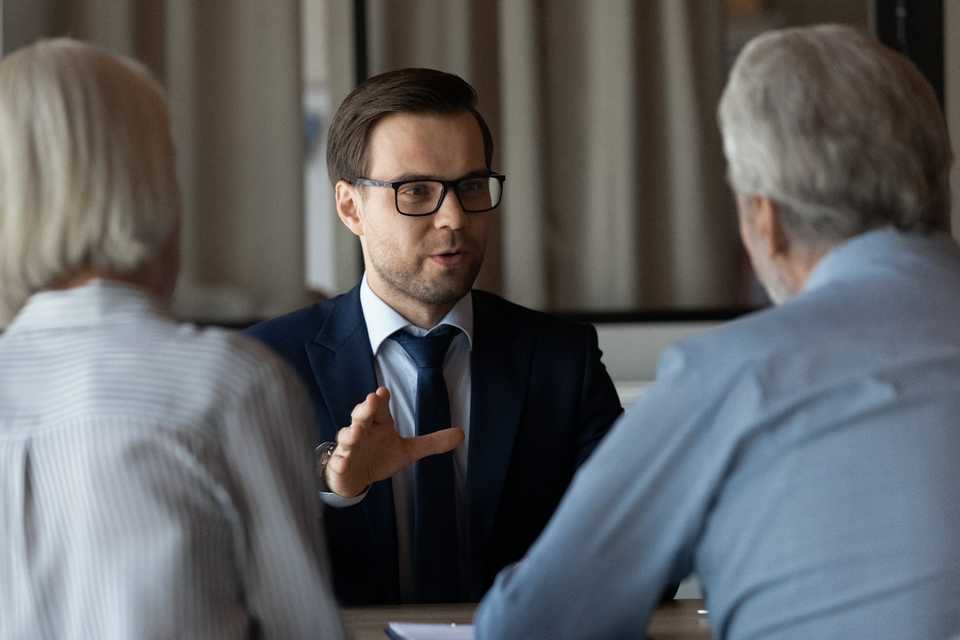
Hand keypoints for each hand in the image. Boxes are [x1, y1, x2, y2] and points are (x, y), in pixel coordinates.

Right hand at [325, 386, 464, 497]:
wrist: (355, 477)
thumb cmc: (379, 457)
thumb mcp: (407, 451)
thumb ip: (432, 442)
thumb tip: (462, 433)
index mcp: (378, 423)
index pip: (379, 408)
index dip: (380, 399)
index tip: (383, 391)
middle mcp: (362, 431)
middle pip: (361, 415)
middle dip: (365, 408)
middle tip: (371, 400)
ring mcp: (349, 447)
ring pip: (347, 436)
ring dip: (351, 433)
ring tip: (357, 433)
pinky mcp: (339, 464)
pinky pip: (338, 462)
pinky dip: (339, 461)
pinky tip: (343, 462)